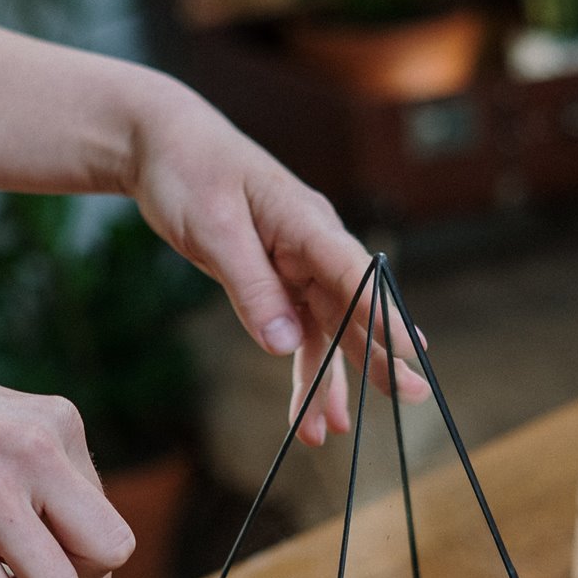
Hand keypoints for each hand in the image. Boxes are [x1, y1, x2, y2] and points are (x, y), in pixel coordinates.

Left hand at [124, 79, 430, 445]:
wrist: (162, 144)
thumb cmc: (189, 172)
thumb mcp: (214, 229)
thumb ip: (251, 287)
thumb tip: (284, 344)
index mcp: (306, 222)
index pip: (357, 274)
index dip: (387, 316)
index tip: (415, 353)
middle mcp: (312, 245)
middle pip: (354, 308)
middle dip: (381, 356)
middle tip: (413, 398)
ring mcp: (297, 263)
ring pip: (326, 330)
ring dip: (329, 380)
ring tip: (328, 432)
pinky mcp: (276, 278)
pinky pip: (298, 330)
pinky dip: (300, 368)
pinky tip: (305, 409)